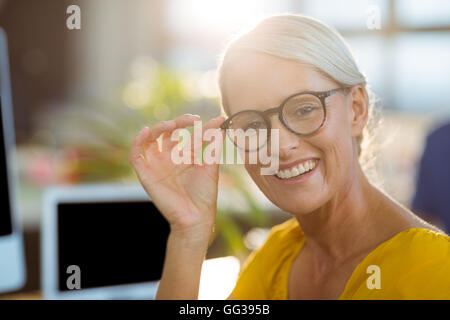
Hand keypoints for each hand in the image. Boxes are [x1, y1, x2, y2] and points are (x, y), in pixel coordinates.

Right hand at [129, 114, 224, 240]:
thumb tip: (221, 128)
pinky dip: (137, 141)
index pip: (190, 135)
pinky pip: (135, 155)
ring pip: (150, 139)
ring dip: (158, 128)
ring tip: (171, 125)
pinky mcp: (145, 174)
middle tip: (194, 120)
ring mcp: (157, 165)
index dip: (203, 127)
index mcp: (185, 156)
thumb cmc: (204, 196)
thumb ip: (213, 148)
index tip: (218, 120)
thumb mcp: (211, 168)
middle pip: (168, 132)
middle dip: (180, 122)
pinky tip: (145, 131)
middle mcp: (169, 158)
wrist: (195, 217)